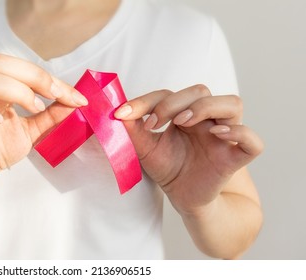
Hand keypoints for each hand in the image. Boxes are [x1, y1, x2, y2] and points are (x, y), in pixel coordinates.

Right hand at [0, 54, 87, 193]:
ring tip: (34, 109)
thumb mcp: (32, 131)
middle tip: (52, 97)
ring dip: (16, 91)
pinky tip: (0, 123)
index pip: (23, 69)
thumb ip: (51, 116)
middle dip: (34, 76)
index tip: (76, 97)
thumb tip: (76, 103)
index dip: (51, 79)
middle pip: (0, 63)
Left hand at [114, 85, 262, 214]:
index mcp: (184, 113)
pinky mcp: (235, 158)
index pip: (170, 93)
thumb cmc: (167, 167)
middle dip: (173, 102)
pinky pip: (253, 142)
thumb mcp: (144, 148)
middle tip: (153, 123)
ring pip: (232, 103)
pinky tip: (217, 135)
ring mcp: (223, 136)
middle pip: (201, 91)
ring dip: (206, 108)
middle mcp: (206, 119)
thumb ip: (133, 130)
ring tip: (182, 122)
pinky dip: (240, 133)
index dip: (147, 100)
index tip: (125, 115)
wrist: (182, 198)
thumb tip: (118, 112)